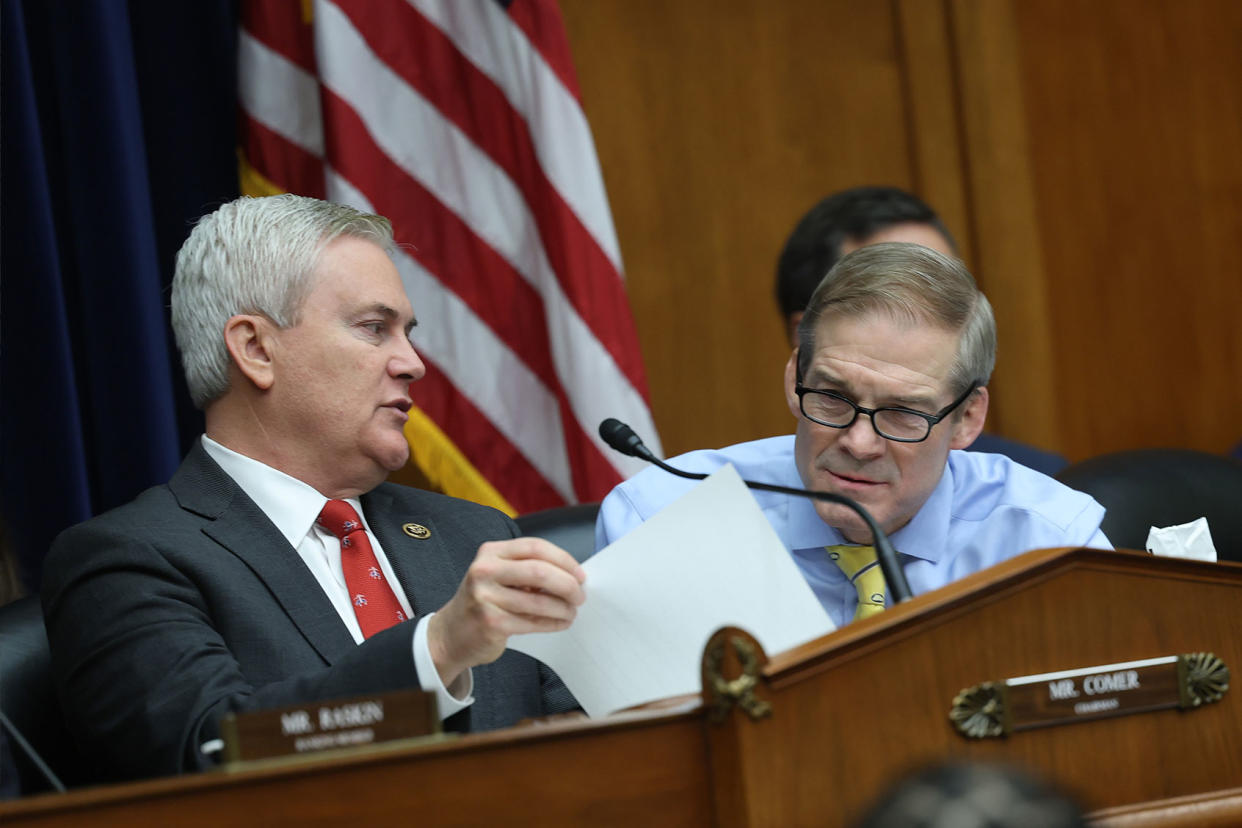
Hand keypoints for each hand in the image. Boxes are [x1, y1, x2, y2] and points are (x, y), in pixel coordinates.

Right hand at [428, 538, 585, 686]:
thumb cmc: (483, 601)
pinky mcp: (491, 622)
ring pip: (539, 601)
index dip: (563, 560)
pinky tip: (560, 623)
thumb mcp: (498, 574)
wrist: (451, 633)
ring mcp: (485, 597)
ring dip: (563, 608)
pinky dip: (552, 623)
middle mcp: (484, 571)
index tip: (580, 574)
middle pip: (539, 571)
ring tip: (571, 612)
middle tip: (580, 595)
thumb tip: (571, 575)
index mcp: (490, 552)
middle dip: (567, 585)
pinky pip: (532, 622)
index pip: (535, 547)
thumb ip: (527, 568)